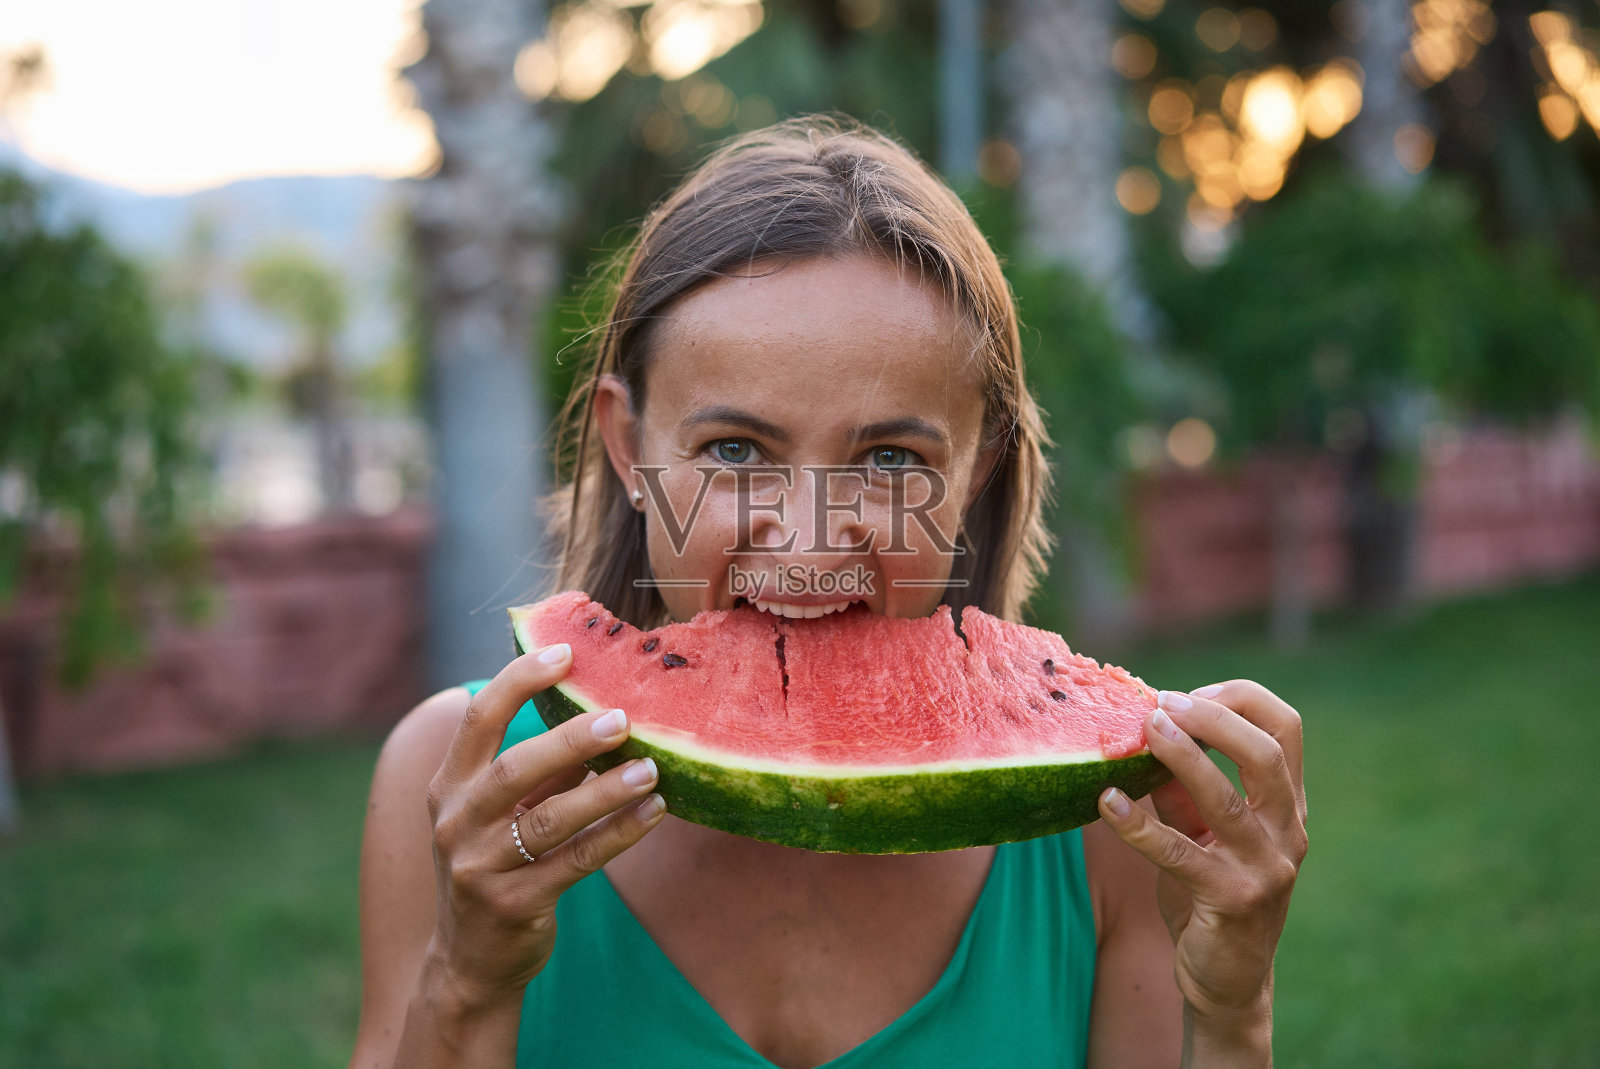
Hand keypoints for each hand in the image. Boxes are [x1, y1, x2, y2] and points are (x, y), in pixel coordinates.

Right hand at [421, 643, 667, 1007]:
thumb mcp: (499, 811)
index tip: (567, 651)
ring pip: (548, 820)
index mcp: (450, 785)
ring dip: (604, 791)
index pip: (478, 719)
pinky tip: (653, 811)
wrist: (470, 960)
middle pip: (513, 768)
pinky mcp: (513, 905)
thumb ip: (537, 766)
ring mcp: (481, 867)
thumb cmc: (495, 863)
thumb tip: (602, 709)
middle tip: (621, 717)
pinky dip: (618, 834)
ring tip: (651, 768)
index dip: (519, 679)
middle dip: (569, 739)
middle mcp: (457, 822)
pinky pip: (575, 863)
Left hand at [1096, 680, 1307, 1047]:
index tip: (1189, 693)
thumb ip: (1181, 787)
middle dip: (1215, 719)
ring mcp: (1266, 869)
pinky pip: (1180, 855)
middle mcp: (1287, 832)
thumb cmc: (1212, 893)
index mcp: (1287, 805)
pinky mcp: (1232, 902)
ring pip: (1227, 801)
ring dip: (1183, 758)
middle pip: (1266, 755)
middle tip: (1164, 704)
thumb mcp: (1201, 831)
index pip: (1286, 729)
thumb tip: (1143, 729)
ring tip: (1144, 730)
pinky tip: (1107, 802)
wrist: (1227, 980)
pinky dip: (1140, 826)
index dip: (1241, 699)